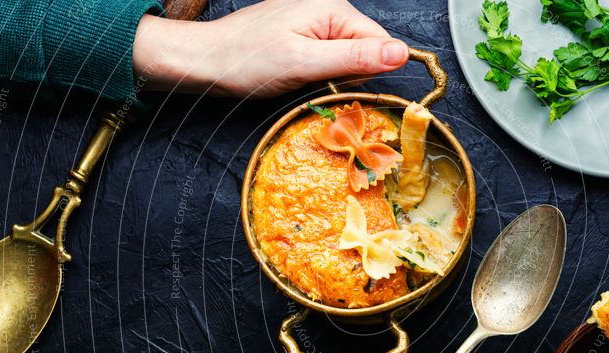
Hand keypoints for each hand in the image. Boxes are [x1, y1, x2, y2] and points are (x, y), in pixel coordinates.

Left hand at [133, 0, 409, 97]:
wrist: (206, 60)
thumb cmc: (248, 61)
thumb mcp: (305, 63)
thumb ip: (355, 58)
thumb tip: (402, 54)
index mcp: (334, 9)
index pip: (381, 44)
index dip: (368, 73)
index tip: (340, 87)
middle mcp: (329, 9)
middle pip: (366, 52)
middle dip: (348, 76)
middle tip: (314, 83)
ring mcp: (315, 22)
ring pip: (348, 60)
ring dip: (332, 78)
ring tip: (301, 79)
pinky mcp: (304, 36)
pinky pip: (330, 60)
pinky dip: (319, 75)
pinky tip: (299, 77)